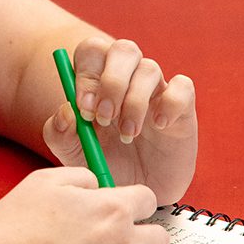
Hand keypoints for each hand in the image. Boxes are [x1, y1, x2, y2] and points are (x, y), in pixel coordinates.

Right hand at [0, 166, 173, 243]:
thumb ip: (79, 177)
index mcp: (110, 208)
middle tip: (117, 236)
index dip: (132, 201)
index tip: (118, 207)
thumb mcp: (43, 182)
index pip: (148, 198)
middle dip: (143, 232)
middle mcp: (124, 242)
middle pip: (161, 235)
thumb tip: (96, 185)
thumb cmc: (16, 225)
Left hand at [42, 35, 196, 204]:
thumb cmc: (102, 162)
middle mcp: (127, 77)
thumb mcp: (71, 152)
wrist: (136, 194)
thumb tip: (66, 109)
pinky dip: (171, 102)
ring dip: (135, 102)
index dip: (86, 75)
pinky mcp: (182, 107)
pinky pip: (184, 86)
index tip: (84, 111)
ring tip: (128, 134)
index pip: (91, 52)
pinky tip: (159, 126)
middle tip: (105, 118)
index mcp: (97, 78)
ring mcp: (156, 90)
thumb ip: (59, 132)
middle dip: (112, 82)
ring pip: (149, 68)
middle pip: (123, 50)